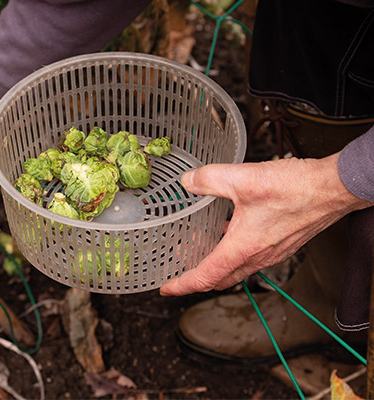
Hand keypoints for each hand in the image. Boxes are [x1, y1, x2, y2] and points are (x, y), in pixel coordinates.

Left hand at [160, 153, 372, 295]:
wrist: (334, 188)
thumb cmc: (297, 188)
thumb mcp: (244, 179)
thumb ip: (209, 179)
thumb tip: (187, 182)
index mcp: (243, 248)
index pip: (205, 277)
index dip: (182, 285)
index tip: (166, 289)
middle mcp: (257, 257)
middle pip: (220, 279)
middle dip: (196, 278)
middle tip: (177, 269)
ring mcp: (271, 253)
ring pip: (236, 270)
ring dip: (215, 265)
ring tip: (197, 250)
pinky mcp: (280, 244)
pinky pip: (250, 258)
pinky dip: (232, 254)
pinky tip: (226, 231)